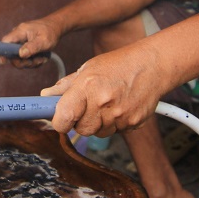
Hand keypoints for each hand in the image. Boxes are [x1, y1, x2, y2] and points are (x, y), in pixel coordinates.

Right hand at [0, 19, 61, 68]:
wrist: (56, 27)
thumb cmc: (50, 32)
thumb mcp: (44, 41)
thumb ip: (32, 47)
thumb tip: (21, 54)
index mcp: (20, 31)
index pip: (5, 42)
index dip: (3, 52)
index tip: (3, 62)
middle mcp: (18, 37)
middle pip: (11, 54)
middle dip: (22, 62)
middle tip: (34, 62)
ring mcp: (20, 42)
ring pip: (19, 58)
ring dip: (30, 62)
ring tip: (42, 58)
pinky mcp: (24, 47)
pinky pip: (25, 58)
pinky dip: (33, 61)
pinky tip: (41, 57)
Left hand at [41, 45, 162, 136]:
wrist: (152, 65)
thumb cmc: (118, 65)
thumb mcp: (88, 69)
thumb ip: (66, 86)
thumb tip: (46, 96)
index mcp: (87, 86)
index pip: (63, 118)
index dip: (58, 122)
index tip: (59, 119)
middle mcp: (103, 102)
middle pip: (81, 129)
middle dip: (80, 121)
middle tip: (88, 105)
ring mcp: (120, 115)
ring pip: (98, 132)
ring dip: (98, 123)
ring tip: (107, 103)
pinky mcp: (132, 123)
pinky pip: (116, 131)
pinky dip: (115, 123)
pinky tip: (120, 106)